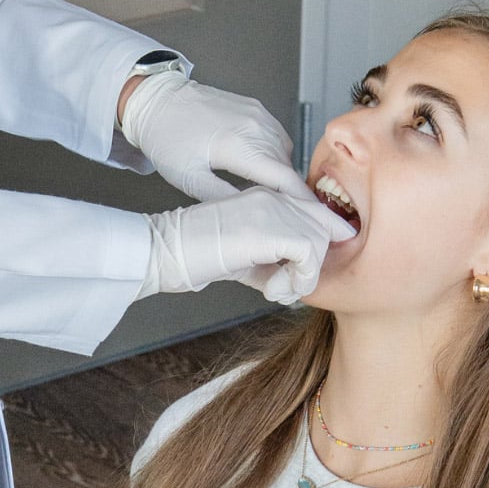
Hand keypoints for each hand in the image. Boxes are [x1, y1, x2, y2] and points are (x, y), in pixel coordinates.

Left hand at [118, 72, 307, 203]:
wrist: (156, 99)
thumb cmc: (166, 137)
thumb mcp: (188, 177)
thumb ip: (223, 198)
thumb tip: (250, 216)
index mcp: (238, 144)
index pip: (285, 179)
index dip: (302, 202)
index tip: (313, 220)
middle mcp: (254, 126)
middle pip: (288, 167)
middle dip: (293, 193)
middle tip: (292, 218)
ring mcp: (258, 114)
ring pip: (285, 152)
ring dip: (283, 174)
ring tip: (273, 197)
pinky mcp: (256, 108)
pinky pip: (277, 136)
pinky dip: (276, 155)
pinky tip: (262, 169)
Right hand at [139, 185, 353, 303]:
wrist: (164, 251)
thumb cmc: (197, 256)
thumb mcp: (246, 258)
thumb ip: (276, 263)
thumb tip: (301, 283)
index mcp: (267, 195)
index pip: (316, 213)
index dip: (319, 248)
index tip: (301, 276)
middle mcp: (273, 195)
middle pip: (324, 227)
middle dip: (312, 265)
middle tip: (285, 289)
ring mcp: (271, 208)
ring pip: (319, 241)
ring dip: (304, 277)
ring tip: (276, 291)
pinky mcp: (269, 228)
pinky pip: (308, 254)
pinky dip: (300, 280)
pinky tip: (273, 291)